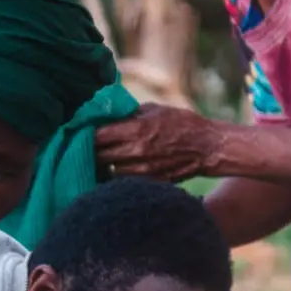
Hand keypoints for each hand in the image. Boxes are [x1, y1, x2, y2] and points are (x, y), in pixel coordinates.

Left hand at [95, 104, 225, 183]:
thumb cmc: (182, 123)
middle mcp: (136, 152)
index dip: (85, 133)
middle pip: (98, 155)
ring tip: (109, 157)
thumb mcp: (153, 109)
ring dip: (107, 164)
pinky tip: (124, 167)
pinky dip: (122, 174)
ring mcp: (144, 170)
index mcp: (135, 130)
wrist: (208, 147)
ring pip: (110, 170)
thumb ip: (127, 114)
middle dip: (91, 150)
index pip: (96, 135)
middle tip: (89, 145)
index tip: (82, 131)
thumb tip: (104, 113)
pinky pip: (126, 180)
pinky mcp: (151, 181)